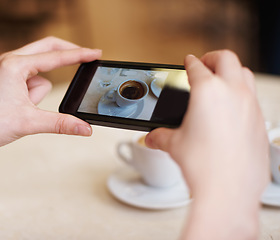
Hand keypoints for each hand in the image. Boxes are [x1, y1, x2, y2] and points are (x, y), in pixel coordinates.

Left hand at [0, 36, 101, 153]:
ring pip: (39, 74)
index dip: (79, 55)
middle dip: (66, 55)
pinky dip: (32, 94)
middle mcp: (9, 62)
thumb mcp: (30, 123)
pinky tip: (20, 107)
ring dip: (40, 92)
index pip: (55, 56)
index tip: (95, 53)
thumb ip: (61, 123)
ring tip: (25, 109)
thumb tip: (84, 127)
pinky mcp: (6, 79)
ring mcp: (6, 69)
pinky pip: (30, 82)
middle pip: (47, 50)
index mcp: (14, 66)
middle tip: (85, 59)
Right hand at [145, 50, 268, 238]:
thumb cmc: (205, 166)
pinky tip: (231, 109)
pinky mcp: (259, 121)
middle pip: (226, 59)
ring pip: (245, 74)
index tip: (188, 62)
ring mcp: (250, 105)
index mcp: (208, 91)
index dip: (189, 62)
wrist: (229, 191)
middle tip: (204, 65)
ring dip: (231, 72)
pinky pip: (252, 96)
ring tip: (220, 82)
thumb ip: (160, 136)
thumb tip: (153, 138)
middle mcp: (232, 92)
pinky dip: (241, 93)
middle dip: (212, 58)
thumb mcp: (174, 146)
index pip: (196, 67)